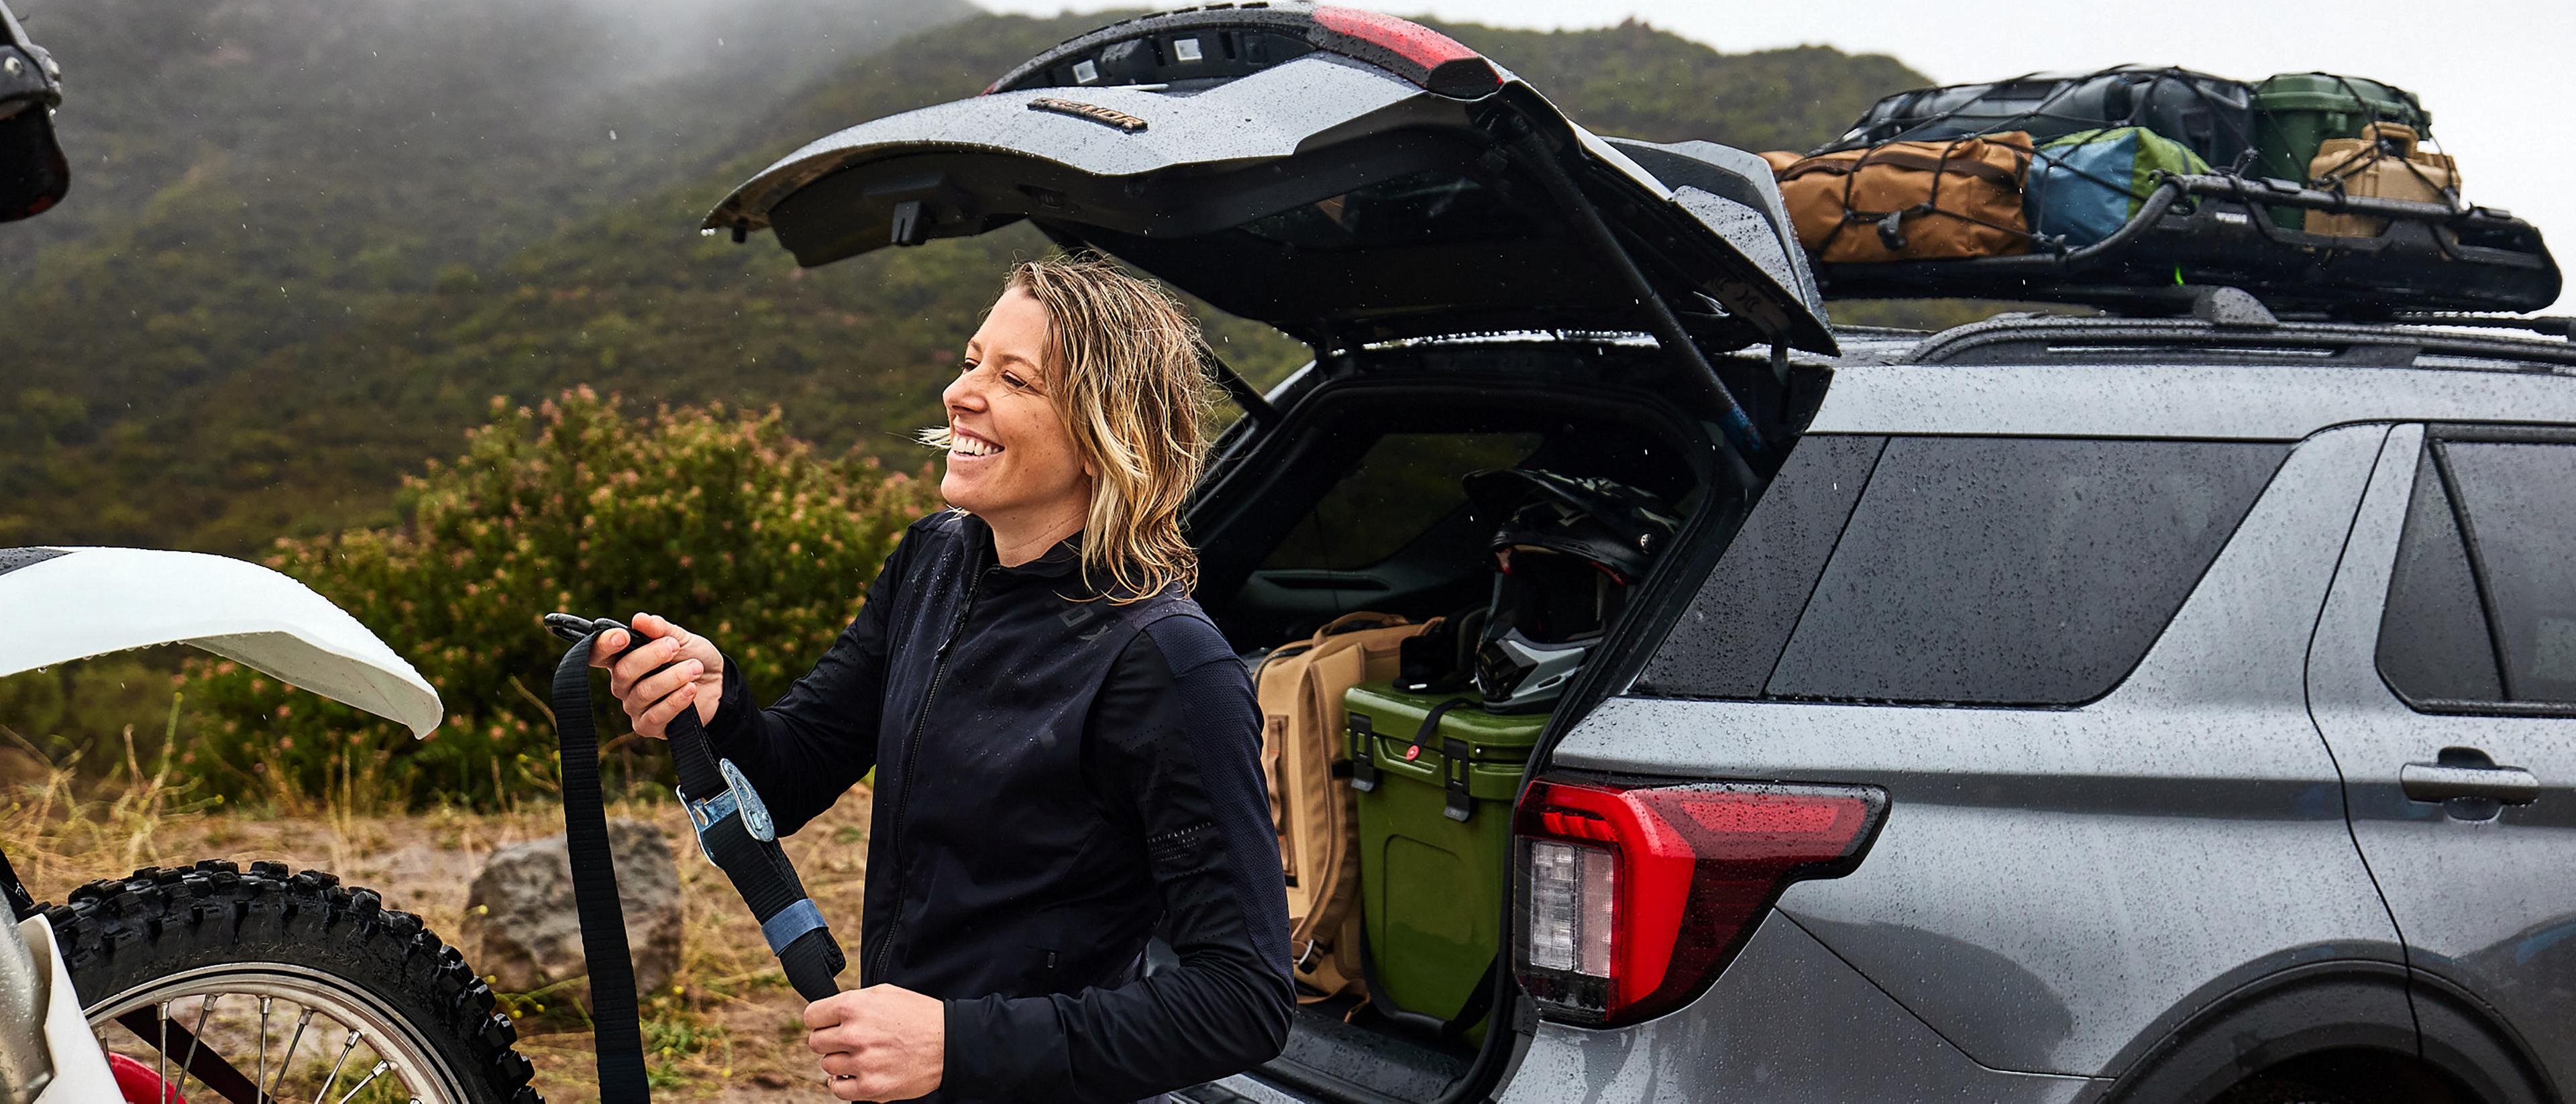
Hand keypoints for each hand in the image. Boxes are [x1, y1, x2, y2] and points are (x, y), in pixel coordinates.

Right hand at [586, 612, 724, 737]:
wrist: (719, 685)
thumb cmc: (693, 658)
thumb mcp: (681, 639)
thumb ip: (661, 629)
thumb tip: (639, 619)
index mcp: (622, 658)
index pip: (598, 654)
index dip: (604, 645)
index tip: (623, 636)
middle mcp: (623, 684)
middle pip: (623, 671)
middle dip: (651, 656)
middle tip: (674, 646)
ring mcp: (633, 707)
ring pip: (643, 692)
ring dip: (672, 677)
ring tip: (695, 668)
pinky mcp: (648, 726)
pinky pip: (655, 715)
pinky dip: (675, 700)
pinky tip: (691, 689)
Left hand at [807, 984, 944, 1101]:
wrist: (949, 1043)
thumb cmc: (919, 1015)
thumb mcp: (884, 993)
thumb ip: (852, 1001)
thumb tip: (827, 1013)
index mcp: (854, 1007)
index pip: (811, 1016)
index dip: (821, 1020)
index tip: (830, 1024)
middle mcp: (854, 1034)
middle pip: (816, 1042)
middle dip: (830, 1041)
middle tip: (848, 1041)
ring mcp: (862, 1063)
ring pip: (827, 1066)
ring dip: (840, 1062)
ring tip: (861, 1056)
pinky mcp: (871, 1088)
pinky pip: (838, 1090)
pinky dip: (843, 1084)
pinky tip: (855, 1075)